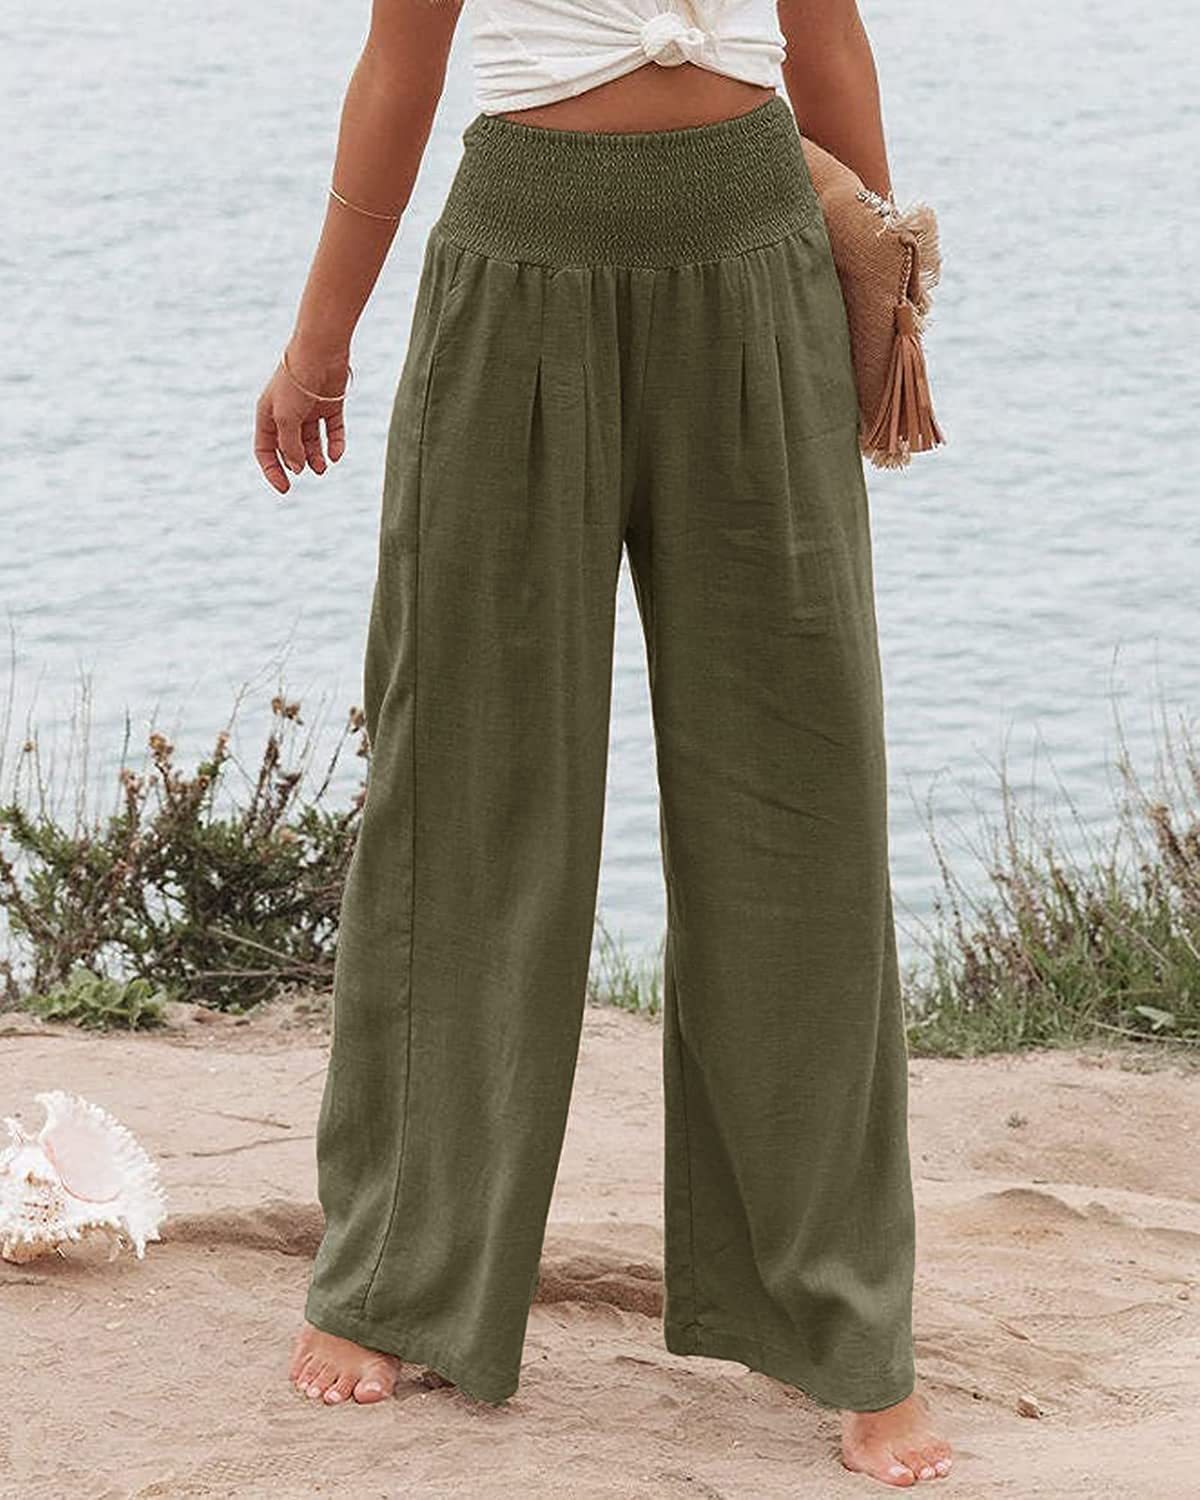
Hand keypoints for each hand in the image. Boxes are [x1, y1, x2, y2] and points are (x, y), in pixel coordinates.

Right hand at [255, 339, 350, 493]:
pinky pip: (332, 431)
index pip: (265, 449)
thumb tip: (297, 468)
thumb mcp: (286, 419)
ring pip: (312, 442)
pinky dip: (335, 445)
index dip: (272, 470)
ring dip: (316, 458)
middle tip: (312, 471)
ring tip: (323, 467)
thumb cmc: (296, 383)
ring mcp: (309, 409)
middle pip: (290, 447)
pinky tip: (336, 456)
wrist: (321, 351)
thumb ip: (290, 446)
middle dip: (299, 463)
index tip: (285, 488)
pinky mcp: (330, 405)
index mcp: (268, 414)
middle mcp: (287, 413)